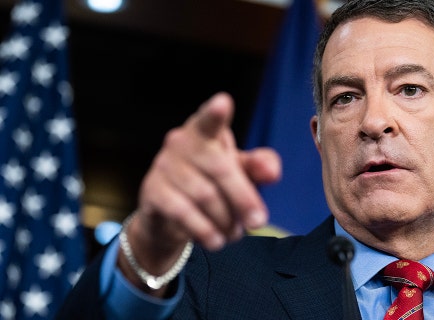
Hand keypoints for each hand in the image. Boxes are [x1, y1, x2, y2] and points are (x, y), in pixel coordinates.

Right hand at [119, 92, 280, 290]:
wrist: (171, 216)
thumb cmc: (213, 182)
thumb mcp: (240, 172)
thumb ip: (259, 167)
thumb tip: (273, 172)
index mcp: (204, 131)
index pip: (209, 120)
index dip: (215, 113)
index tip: (223, 102)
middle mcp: (180, 142)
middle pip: (220, 168)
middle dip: (243, 198)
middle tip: (259, 221)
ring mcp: (163, 165)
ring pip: (204, 195)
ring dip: (225, 220)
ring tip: (235, 234)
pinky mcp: (152, 191)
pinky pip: (182, 212)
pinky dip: (204, 230)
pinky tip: (216, 241)